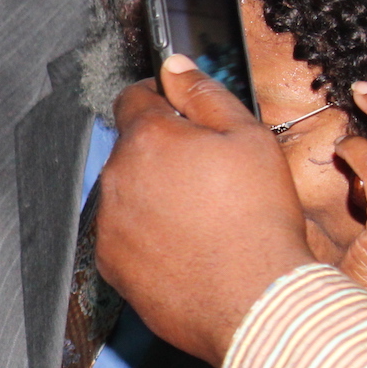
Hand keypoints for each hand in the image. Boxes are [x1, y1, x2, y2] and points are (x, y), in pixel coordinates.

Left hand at [95, 55, 314, 364]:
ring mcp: (108, 223)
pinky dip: (147, 235)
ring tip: (203, 216)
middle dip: (163, 151)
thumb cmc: (258, 219)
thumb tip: (174, 66)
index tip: (180, 110)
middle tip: (210, 174)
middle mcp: (115, 178)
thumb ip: (205, 94)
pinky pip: (124, 234)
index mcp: (147, 138)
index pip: (134, 97)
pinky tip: (186, 246)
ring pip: (127, 192)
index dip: (161, 98)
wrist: (253, 300)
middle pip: (131, 148)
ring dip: (153, 193)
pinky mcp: (109, 262)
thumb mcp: (249, 138)